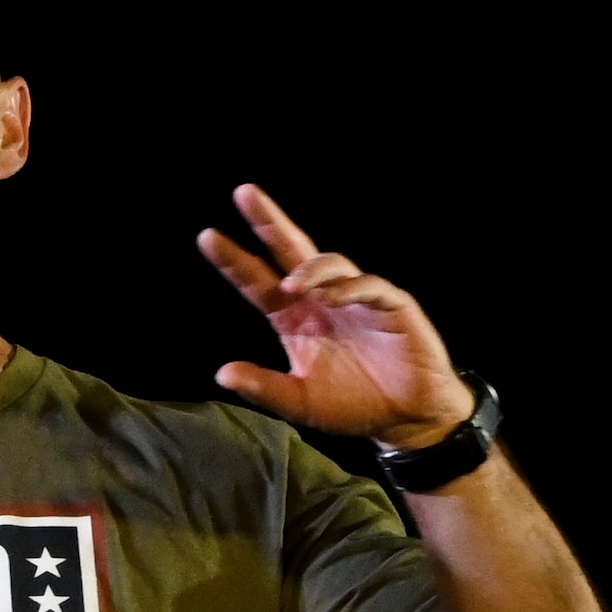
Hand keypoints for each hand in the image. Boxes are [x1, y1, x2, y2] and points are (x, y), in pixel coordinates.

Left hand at [197, 184, 473, 448]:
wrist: (404, 418)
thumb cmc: (352, 405)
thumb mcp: (299, 402)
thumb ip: (264, 388)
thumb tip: (222, 373)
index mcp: (294, 319)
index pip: (258, 282)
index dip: (235, 260)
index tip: (207, 237)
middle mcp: (321, 300)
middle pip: (291, 251)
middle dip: (268, 222)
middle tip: (244, 193)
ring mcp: (357, 299)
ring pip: (331, 264)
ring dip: (310, 269)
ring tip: (290, 285)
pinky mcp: (392, 307)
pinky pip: (371, 287)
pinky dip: (350, 288)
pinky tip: (332, 298)